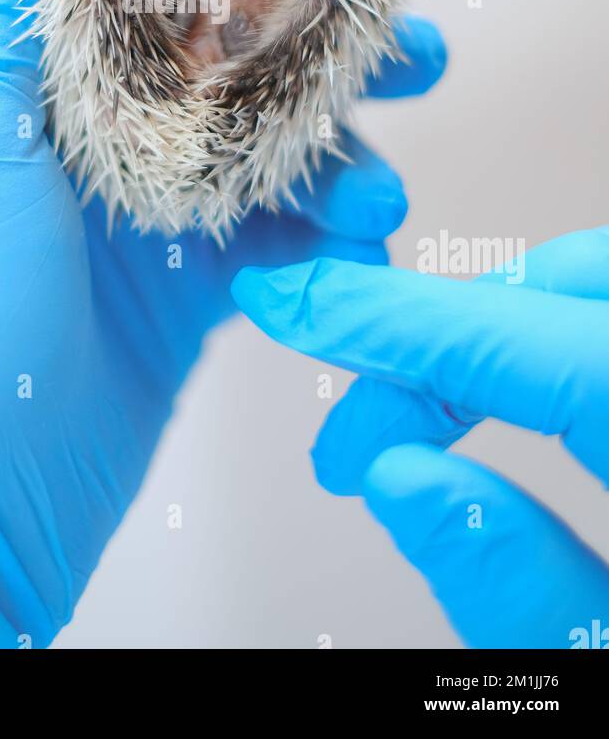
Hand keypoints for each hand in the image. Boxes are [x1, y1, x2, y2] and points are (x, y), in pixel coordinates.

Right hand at [231, 228, 608, 648]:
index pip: (515, 338)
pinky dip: (546, 345)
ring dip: (496, 332)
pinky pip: (606, 325)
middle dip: (441, 328)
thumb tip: (400, 477)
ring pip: (585, 290)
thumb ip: (521, 581)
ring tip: (421, 420)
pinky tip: (508, 403)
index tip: (287, 303)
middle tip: (362, 432)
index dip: (386, 317)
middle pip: (561, 282)